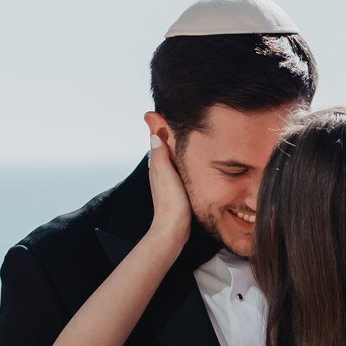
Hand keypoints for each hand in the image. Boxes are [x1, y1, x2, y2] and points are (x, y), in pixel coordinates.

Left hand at [146, 128, 191, 250]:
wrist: (173, 229)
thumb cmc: (170, 203)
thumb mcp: (165, 173)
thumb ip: (160, 154)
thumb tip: (154, 134)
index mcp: (157, 167)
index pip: (158, 142)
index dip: (162, 130)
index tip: (167, 116)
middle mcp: (160, 173)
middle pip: (165, 150)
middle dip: (170, 138)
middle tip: (180, 124)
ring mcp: (168, 183)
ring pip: (172, 161)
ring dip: (177, 152)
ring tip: (189, 140)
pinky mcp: (177, 191)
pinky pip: (179, 172)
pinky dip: (183, 164)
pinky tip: (191, 164)